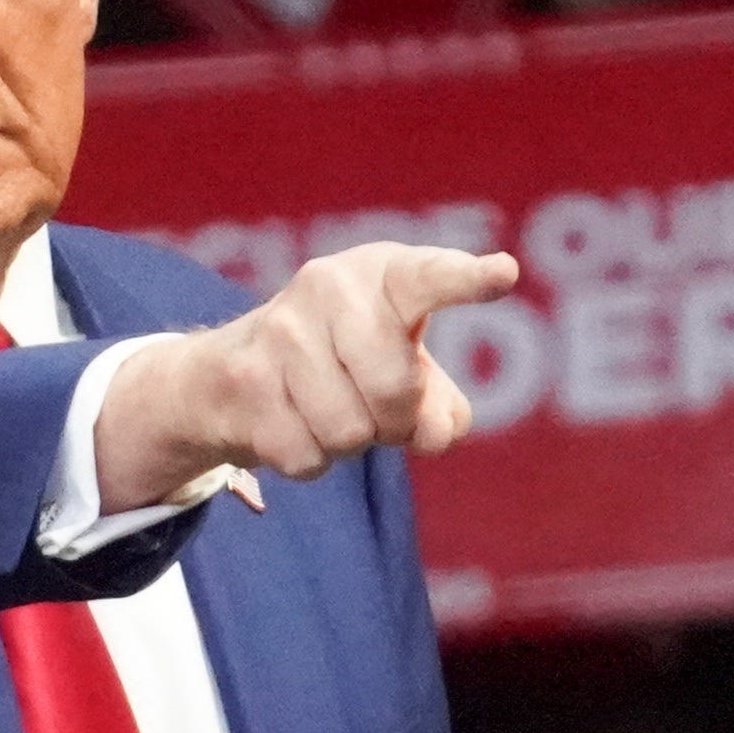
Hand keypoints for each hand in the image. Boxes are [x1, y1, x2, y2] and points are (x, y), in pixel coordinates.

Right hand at [95, 242, 520, 507]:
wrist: (229, 373)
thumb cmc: (345, 363)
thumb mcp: (403, 369)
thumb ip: (438, 405)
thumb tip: (435, 431)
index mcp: (383, 274)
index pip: (429, 278)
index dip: (466, 280)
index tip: (504, 274)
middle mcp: (329, 286)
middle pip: (394, 390)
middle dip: (394, 421)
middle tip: (377, 408)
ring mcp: (282, 329)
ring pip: (347, 431)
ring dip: (348, 442)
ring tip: (328, 409)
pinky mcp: (245, 378)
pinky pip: (306, 456)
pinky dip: (310, 458)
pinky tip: (291, 422)